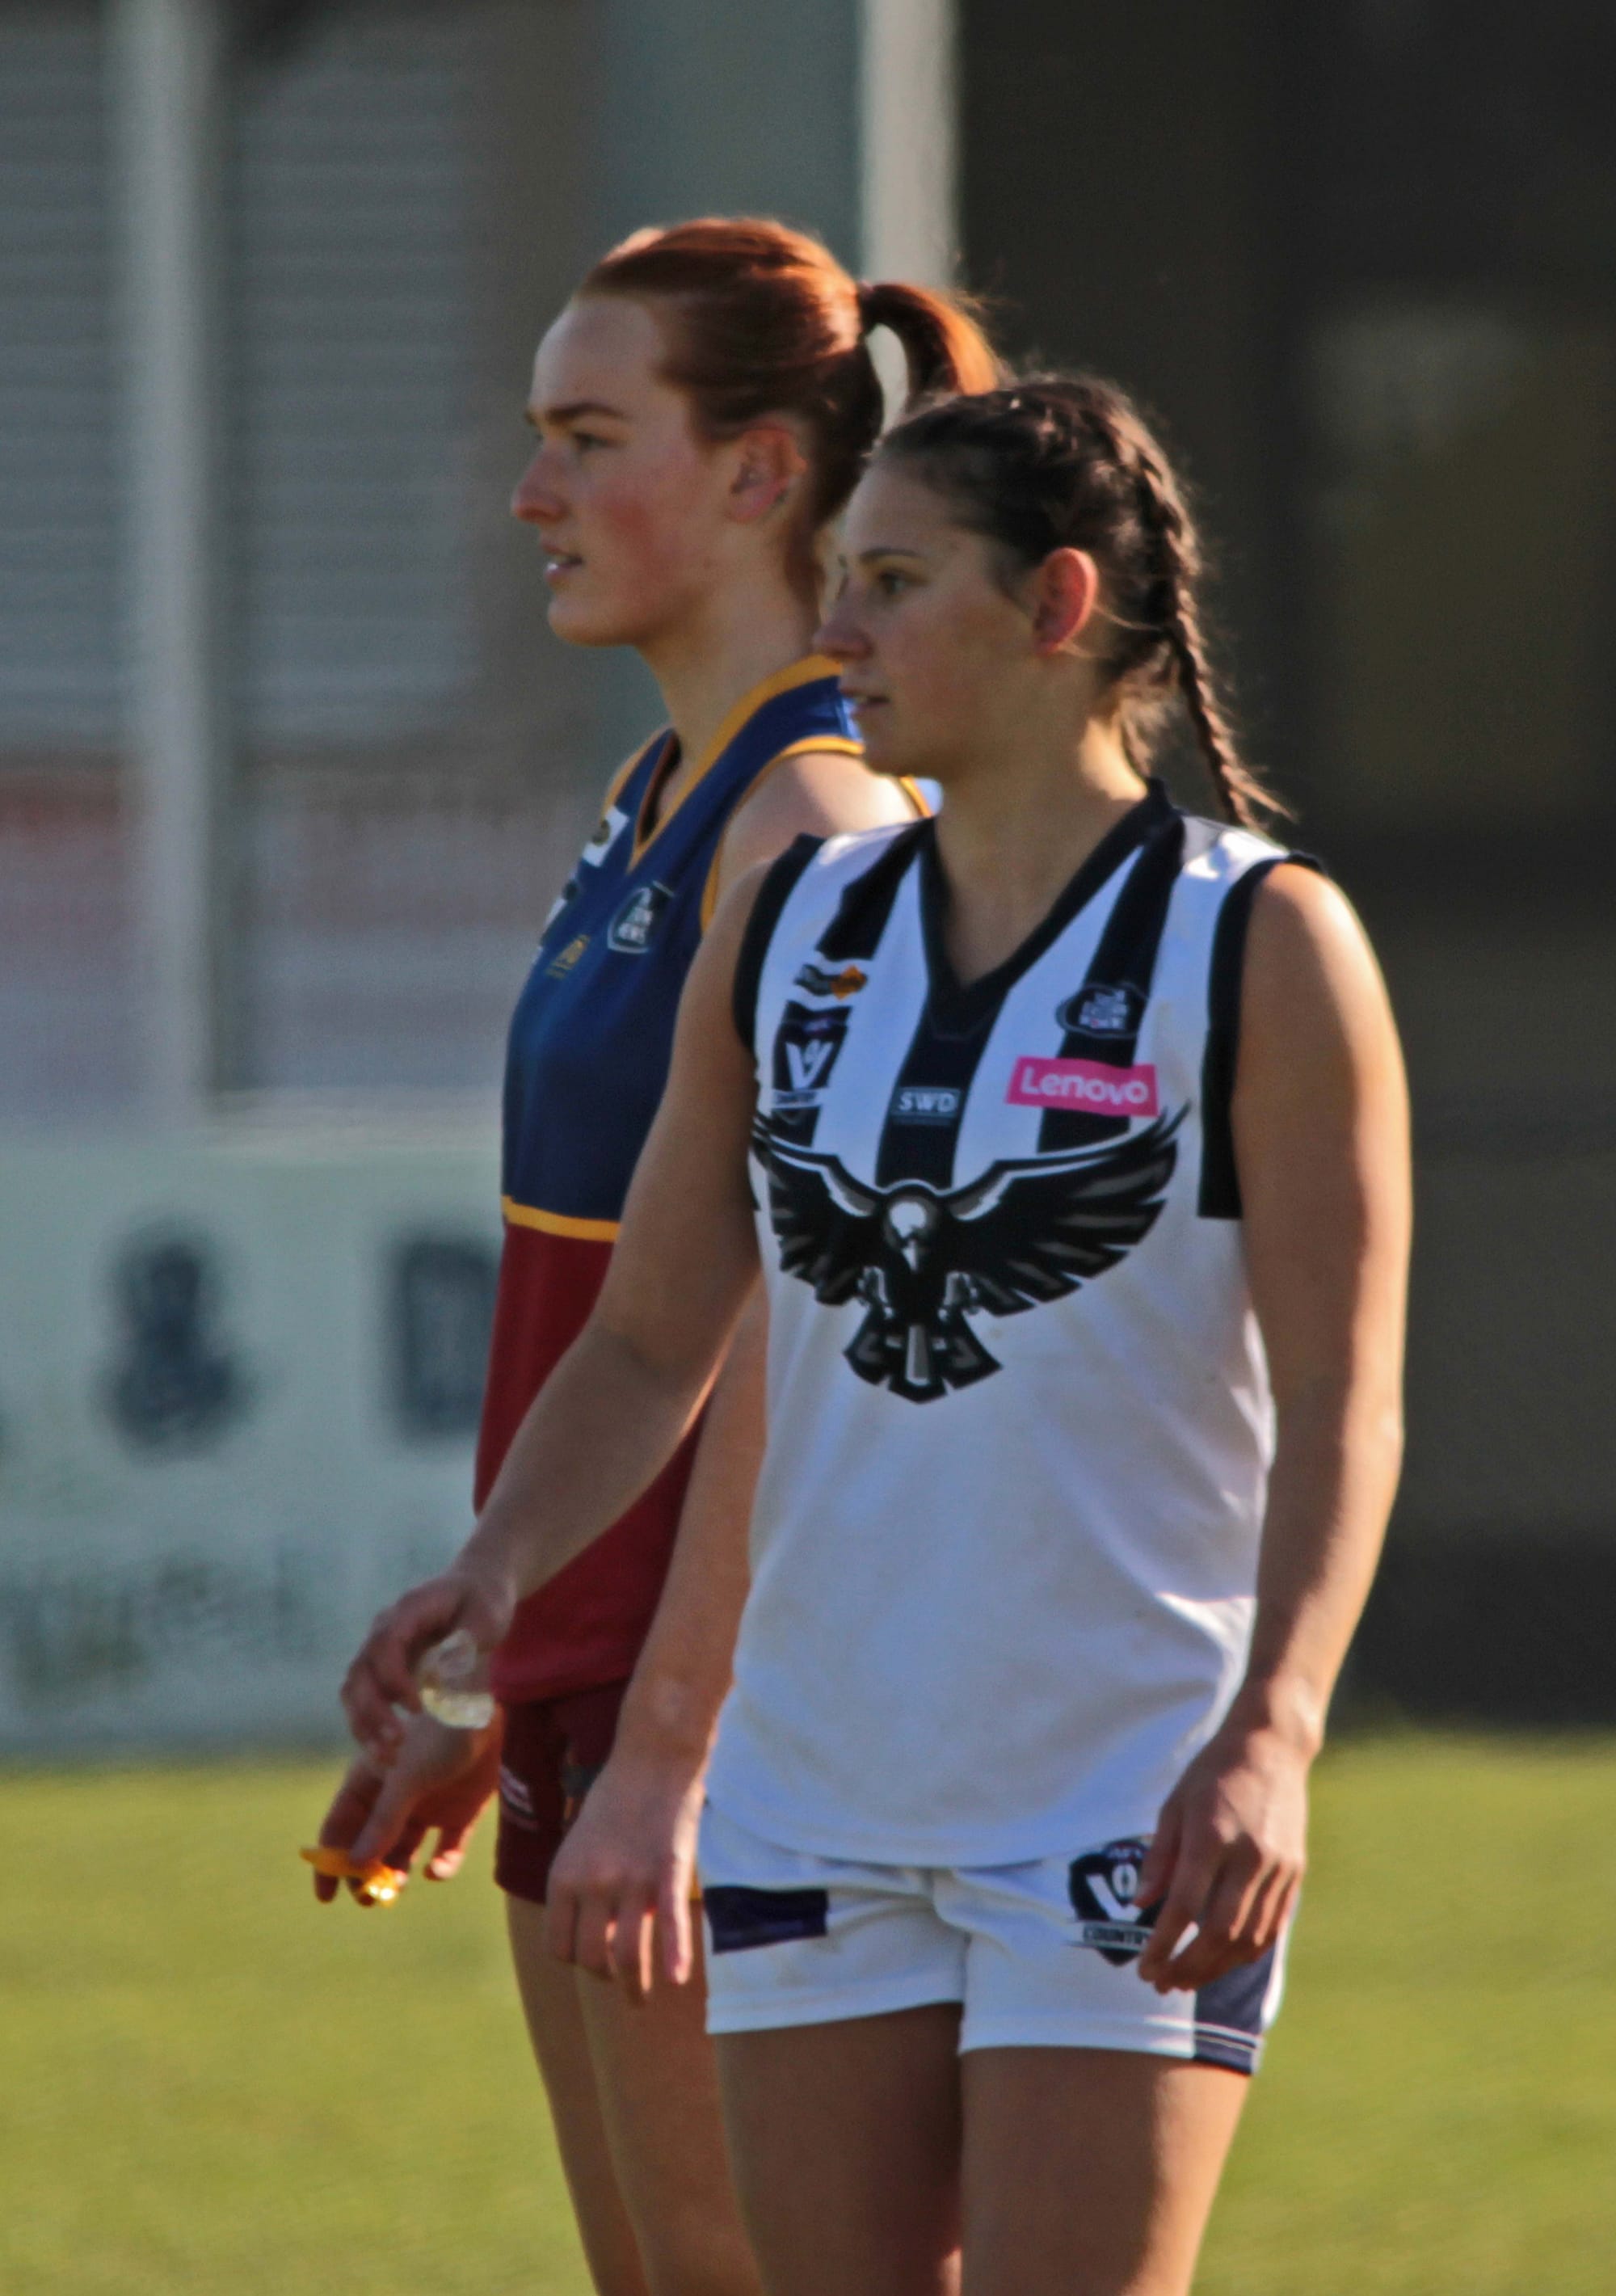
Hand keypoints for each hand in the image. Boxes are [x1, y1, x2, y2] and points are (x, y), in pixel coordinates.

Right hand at [311, 1710, 502, 1904]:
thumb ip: (383, 1822)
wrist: (486, 1715)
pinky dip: (442, 1863)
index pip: (341, 1825)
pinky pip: (447, 1848)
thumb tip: (355, 1865)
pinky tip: (436, 1869)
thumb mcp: (405, 1779)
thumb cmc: (438, 1737)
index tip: (327, 1897)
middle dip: (366, 1872)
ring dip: (399, 1870)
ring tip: (398, 1887)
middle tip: (368, 1898)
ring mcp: (429, 1806)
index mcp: (372, 1782)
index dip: (330, 1860)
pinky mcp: (461, 1812)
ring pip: (406, 1850)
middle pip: (372, 1844)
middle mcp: (397, 1798)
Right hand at [341, 1566, 512, 1764]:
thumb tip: (445, 1670)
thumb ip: (467, 1639)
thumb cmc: (484, 1601)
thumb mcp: (488, 1616)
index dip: (394, 1679)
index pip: (385, 1645)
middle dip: (373, 1711)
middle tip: (398, 1744)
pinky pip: (364, 1698)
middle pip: (360, 1671)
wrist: (476, 1588)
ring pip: (354, 1688)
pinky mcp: (383, 1667)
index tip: (417, 1708)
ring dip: (365, 1724)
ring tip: (389, 1758)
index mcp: (408, 1610)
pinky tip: (386, 1753)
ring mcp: (380, 1648)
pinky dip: (368, 1725)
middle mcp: (385, 1628)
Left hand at [543, 1746, 706, 2004]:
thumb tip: (590, 1929)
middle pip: (592, 1958)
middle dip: (606, 1977)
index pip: (559, 1947)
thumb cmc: (619, 1796)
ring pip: (627, 1954)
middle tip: (623, 1980)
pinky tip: (679, 1979)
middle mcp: (592, 1883)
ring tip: (642, 2001)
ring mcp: (631, 1879)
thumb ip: (580, 1885)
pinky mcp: (669, 1871)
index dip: (577, 1961)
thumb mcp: (581, 1842)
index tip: (596, 1960)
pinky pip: (670, 1924)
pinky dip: (674, 1955)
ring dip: (635, 1989)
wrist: (653, 1755)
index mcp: (564, 1876)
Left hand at [1134, 1719, 1308, 1993]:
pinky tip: (1223, 1961)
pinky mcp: (1295, 1873)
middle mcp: (1249, 1856)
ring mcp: (1278, 1867)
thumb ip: (1160, 1857)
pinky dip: (1246, 1951)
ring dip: (1216, 1966)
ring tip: (1187, 1979)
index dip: (1163, 1943)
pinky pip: (1271, 1926)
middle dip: (1188, 1965)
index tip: (1145, 1966)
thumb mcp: (1174, 1805)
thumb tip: (1141, 1905)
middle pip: (1219, 1930)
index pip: (1185, 1906)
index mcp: (1212, 1835)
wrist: (1272, 1748)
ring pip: (1248, 1936)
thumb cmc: (1213, 1774)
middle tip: (1162, 1982)